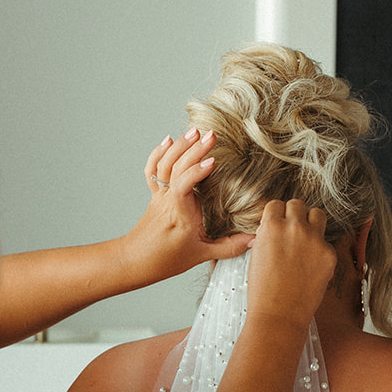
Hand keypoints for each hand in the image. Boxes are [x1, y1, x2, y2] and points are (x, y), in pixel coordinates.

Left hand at [118, 130, 253, 286]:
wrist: (134, 261)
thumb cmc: (165, 259)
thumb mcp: (201, 255)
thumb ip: (229, 246)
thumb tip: (256, 240)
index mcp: (180, 214)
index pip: (184, 185)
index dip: (197, 171)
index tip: (213, 161)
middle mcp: (167, 200)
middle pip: (176, 168)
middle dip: (194, 149)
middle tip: (212, 135)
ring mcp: (159, 194)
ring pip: (164, 164)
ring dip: (179, 146)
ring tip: (196, 131)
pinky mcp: (154, 193)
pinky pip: (153, 169)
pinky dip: (159, 152)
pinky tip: (170, 140)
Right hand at [246, 199, 333, 332]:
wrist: (279, 315)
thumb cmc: (263, 290)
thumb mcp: (257, 255)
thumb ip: (268, 236)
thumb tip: (276, 227)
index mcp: (271, 227)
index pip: (276, 204)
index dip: (277, 215)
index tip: (278, 224)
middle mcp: (294, 228)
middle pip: (298, 204)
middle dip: (294, 215)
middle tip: (292, 231)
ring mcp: (314, 240)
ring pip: (318, 214)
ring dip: (312, 222)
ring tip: (307, 238)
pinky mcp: (329, 254)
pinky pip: (326, 242)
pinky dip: (320, 250)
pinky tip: (312, 266)